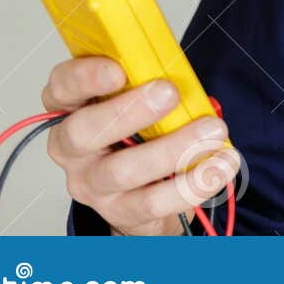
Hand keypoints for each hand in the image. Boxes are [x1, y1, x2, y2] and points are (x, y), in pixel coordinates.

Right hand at [41, 56, 238, 234]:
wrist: (145, 190)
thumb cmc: (144, 129)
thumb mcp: (141, 96)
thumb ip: (150, 80)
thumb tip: (182, 72)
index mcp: (72, 108)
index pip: (62, 87)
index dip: (85, 77)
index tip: (118, 70)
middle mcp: (71, 149)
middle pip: (84, 132)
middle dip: (130, 111)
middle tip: (170, 93)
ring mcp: (92, 185)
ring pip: (122, 171)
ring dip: (174, 148)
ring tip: (214, 130)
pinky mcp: (119, 213)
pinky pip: (153, 203)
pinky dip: (193, 183)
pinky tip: (221, 165)